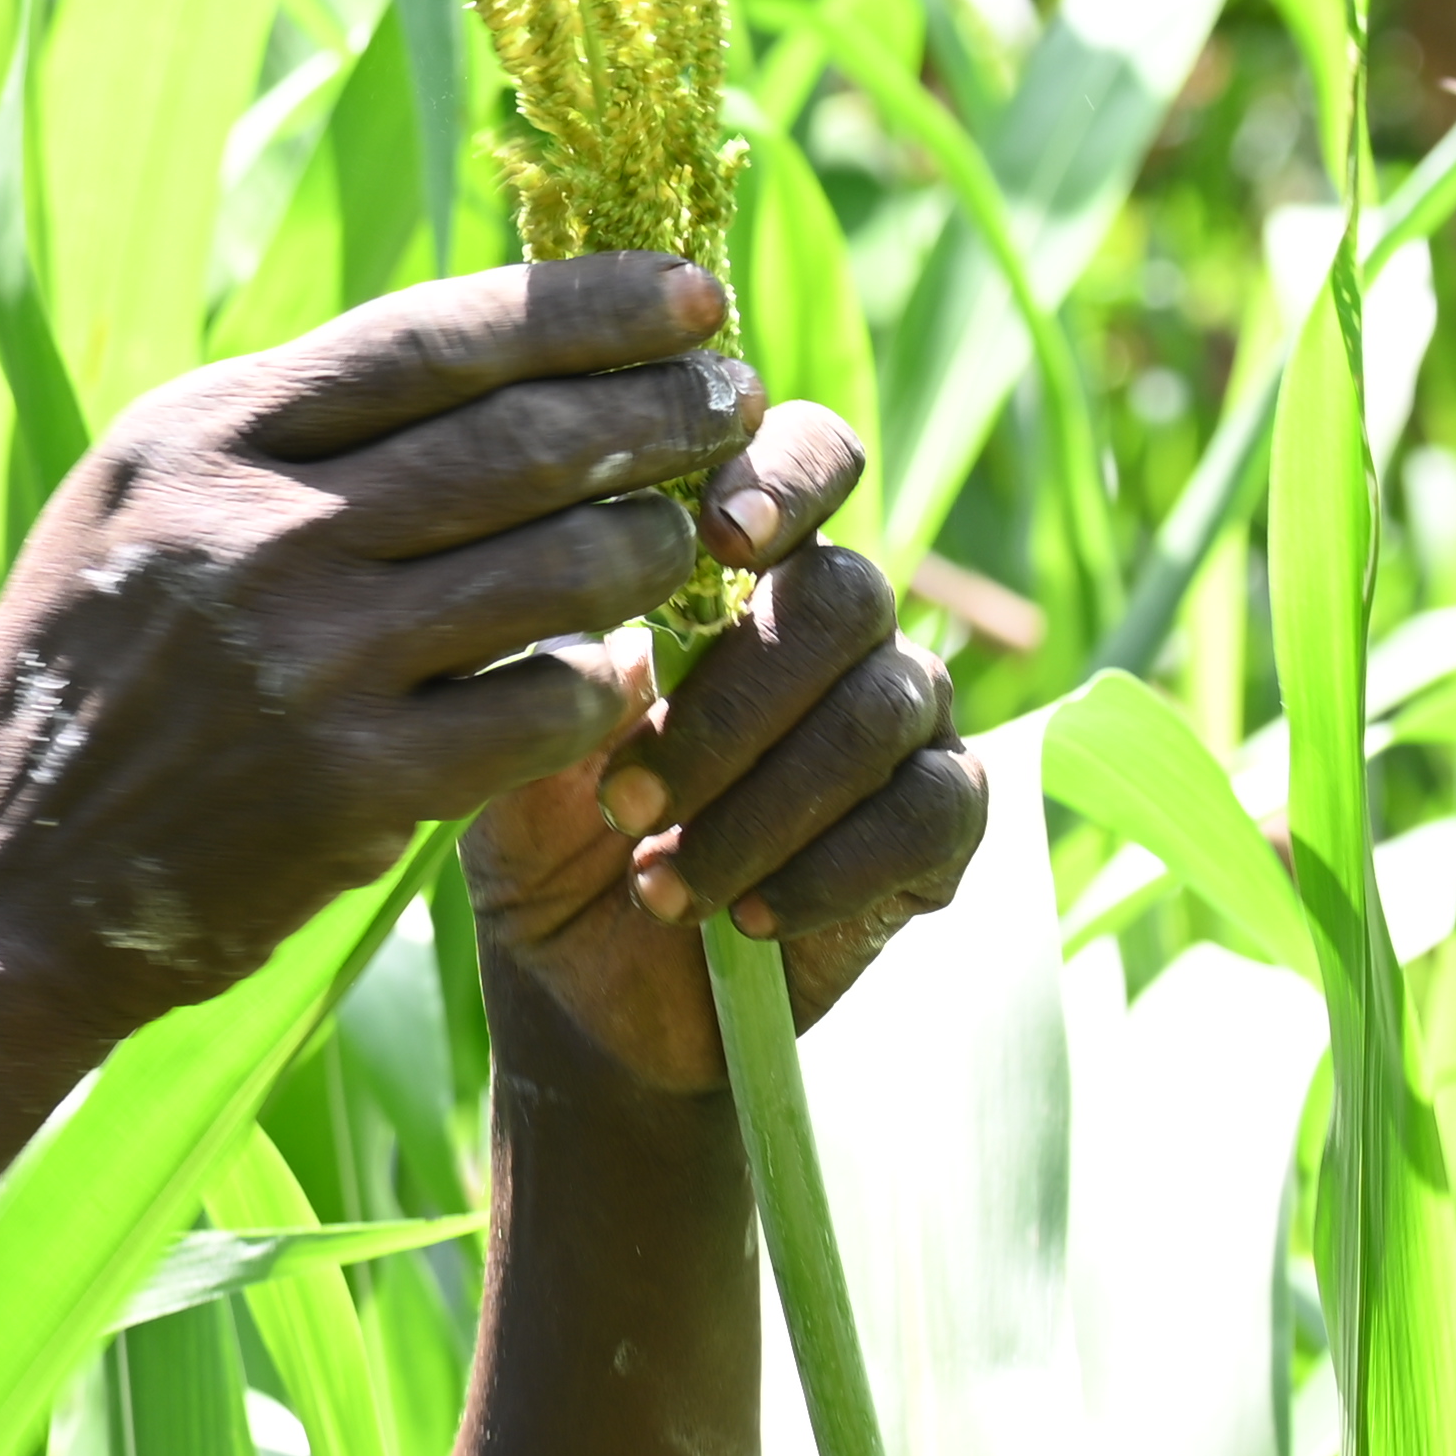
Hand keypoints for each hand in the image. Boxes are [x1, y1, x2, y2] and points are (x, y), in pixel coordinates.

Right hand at [0, 253, 762, 1048]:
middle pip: (516, 440)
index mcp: (200, 437)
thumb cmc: (92, 680)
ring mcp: (302, 661)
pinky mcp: (349, 788)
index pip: (435, 335)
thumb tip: (485, 349)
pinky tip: (620, 673)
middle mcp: (250, 530)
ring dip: (652, 546)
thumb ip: (283, 433)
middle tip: (738, 406)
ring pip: (553, 568)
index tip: (695, 295)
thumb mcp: (141, 507)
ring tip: (689, 536)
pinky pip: (538, 709)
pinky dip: (600, 684)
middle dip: (657, 415)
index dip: (588, 307)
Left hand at [462, 411, 982, 1096]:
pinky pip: (931, 810)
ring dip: (760, 806)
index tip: (722, 537)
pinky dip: (830, 869)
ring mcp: (902, 720)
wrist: (585, 995)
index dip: (785, 476)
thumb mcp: (516, 743)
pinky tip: (747, 919)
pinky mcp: (939, 827)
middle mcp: (838, 626)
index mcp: (741, 570)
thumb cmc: (547, 838)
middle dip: (729, 706)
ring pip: (882, 708)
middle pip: (846, 593)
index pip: (808, 459)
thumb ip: (551, 655)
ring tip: (659, 887)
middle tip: (624, 802)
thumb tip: (593, 593)